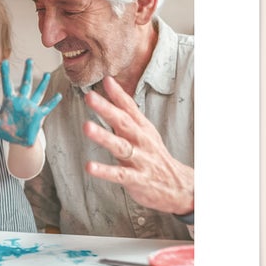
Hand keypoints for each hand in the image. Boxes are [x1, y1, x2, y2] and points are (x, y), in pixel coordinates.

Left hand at [0, 59, 61, 146]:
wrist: (18, 141)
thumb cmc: (7, 131)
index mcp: (10, 101)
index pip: (7, 84)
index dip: (6, 74)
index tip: (5, 62)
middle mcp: (22, 101)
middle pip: (25, 84)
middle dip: (27, 72)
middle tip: (29, 59)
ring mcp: (31, 107)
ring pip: (38, 92)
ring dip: (43, 84)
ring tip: (47, 74)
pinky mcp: (38, 115)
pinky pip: (47, 107)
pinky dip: (53, 102)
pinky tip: (58, 95)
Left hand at [83, 75, 193, 215]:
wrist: (178, 185)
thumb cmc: (154, 154)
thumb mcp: (144, 129)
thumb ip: (127, 108)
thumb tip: (109, 83)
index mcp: (142, 128)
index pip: (130, 108)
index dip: (118, 94)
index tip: (106, 81)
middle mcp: (141, 141)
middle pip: (123, 122)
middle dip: (106, 109)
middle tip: (90, 97)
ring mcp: (140, 160)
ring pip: (121, 146)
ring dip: (104, 136)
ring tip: (87, 126)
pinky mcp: (136, 179)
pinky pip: (119, 174)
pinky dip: (104, 171)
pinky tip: (90, 166)